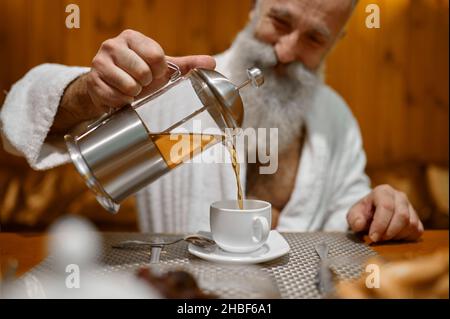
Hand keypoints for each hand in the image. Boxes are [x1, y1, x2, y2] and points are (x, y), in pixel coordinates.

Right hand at [51, 29, 214, 133]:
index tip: (156, 73)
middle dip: (146, 83)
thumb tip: (212, 63)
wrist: (107, 86)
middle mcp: (113, 45)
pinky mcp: (93, 82)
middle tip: (142, 84)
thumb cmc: (137, 75)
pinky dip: (122, 102)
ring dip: (135, 94)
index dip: (159, 70)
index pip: (156, 55)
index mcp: (132, 38)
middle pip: (142, 71)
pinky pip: (115, 98)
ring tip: (132, 90)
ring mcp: (99, 63)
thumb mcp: (161, 67)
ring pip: (129, 86)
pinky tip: (121, 98)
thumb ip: (186, 65)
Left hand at [346, 185, 423, 242]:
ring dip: (397, 236)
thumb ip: (354, 219)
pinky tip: (393, 237)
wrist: (372, 214)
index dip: (380, 224)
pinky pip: (417, 231)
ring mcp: (410, 207)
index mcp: (383, 191)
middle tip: (378, 239)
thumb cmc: (363, 214)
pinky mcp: (416, 218)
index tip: (373, 237)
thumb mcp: (354, 215)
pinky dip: (405, 238)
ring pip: (411, 224)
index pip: (386, 206)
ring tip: (384, 237)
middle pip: (402, 216)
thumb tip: (359, 224)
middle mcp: (400, 196)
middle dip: (389, 232)